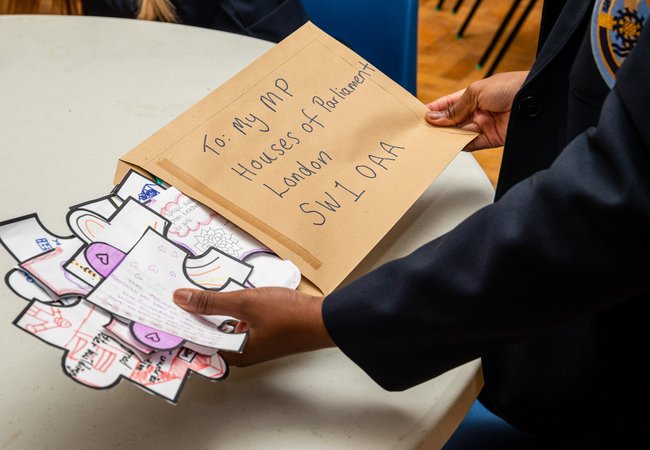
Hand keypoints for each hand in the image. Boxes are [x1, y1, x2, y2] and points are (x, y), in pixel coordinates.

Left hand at [173, 287, 333, 365]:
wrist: (323, 317)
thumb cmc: (288, 315)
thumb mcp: (245, 303)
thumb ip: (211, 302)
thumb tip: (180, 299)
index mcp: (235, 354)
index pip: (197, 342)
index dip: (181, 324)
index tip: (166, 308)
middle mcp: (242, 353)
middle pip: (209, 334)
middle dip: (196, 314)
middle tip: (177, 295)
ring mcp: (254, 343)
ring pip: (224, 326)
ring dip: (213, 310)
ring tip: (198, 291)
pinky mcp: (264, 333)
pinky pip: (238, 322)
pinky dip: (230, 309)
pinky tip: (228, 294)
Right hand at [425, 71, 528, 150]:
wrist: (534, 99)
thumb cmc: (510, 87)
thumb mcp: (476, 92)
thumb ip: (455, 108)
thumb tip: (435, 117)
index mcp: (473, 95)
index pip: (448, 104)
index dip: (435, 110)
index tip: (420, 116)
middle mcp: (477, 111)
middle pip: (452, 121)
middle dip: (438, 126)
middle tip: (422, 131)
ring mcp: (483, 125)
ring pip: (459, 134)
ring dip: (446, 137)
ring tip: (431, 140)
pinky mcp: (490, 139)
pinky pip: (470, 144)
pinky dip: (458, 146)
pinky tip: (446, 145)